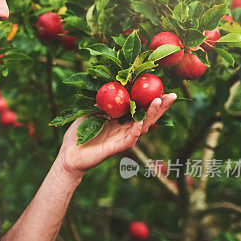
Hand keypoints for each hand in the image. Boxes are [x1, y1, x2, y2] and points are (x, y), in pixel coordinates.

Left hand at [58, 93, 176, 179]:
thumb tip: (110, 86)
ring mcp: (122, 139)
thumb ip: (102, 102)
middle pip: (148, 117)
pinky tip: (141, 123)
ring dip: (151, 114)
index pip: (140, 109)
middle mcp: (125, 130)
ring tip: (160, 101)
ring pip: (142, 127)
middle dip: (160, 107)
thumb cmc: (78, 134)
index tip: (162, 87)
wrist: (68, 154)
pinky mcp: (116, 148)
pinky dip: (135, 131)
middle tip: (172, 95)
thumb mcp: (90, 112)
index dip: (151, 100)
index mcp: (121, 121)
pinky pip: (129, 139)